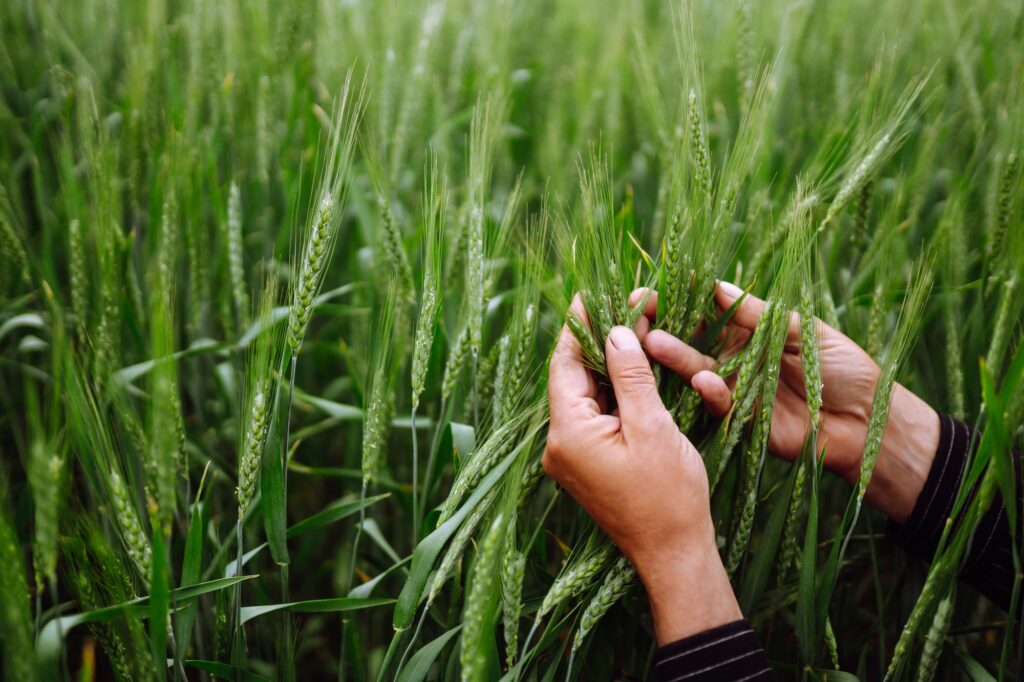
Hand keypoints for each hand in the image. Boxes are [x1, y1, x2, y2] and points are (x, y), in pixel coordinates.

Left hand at [543, 296, 740, 643]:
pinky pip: (597, 415)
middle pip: (574, 376)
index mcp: (569, 432)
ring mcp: (573, 455)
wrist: (674, 554)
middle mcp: (561, 443)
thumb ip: (631, 376)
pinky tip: (636, 367)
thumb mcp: (652, 427)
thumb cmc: (668, 496)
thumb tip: (615, 330)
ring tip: (636, 326)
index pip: (564, 363)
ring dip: (610, 364)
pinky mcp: (589, 463)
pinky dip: (615, 391)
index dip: (579, 324)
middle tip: (627, 304)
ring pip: (587, 394)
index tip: (592, 291)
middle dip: (601, 340)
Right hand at [633, 282, 938, 523]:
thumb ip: (760, 314)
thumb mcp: (805, 330)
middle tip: (634, 312)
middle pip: (692, 338)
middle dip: (662, 325)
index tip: (651, 288)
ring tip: (650, 343)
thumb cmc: (844, 368)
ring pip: (697, 369)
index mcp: (751, 331)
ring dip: (673, 357)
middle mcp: (737, 358)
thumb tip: (717, 287)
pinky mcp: (744, 420)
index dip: (680, 299)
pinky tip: (703, 379)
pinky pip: (720, 404)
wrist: (870, 420)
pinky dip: (710, 393)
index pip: (707, 311)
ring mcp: (738, 389)